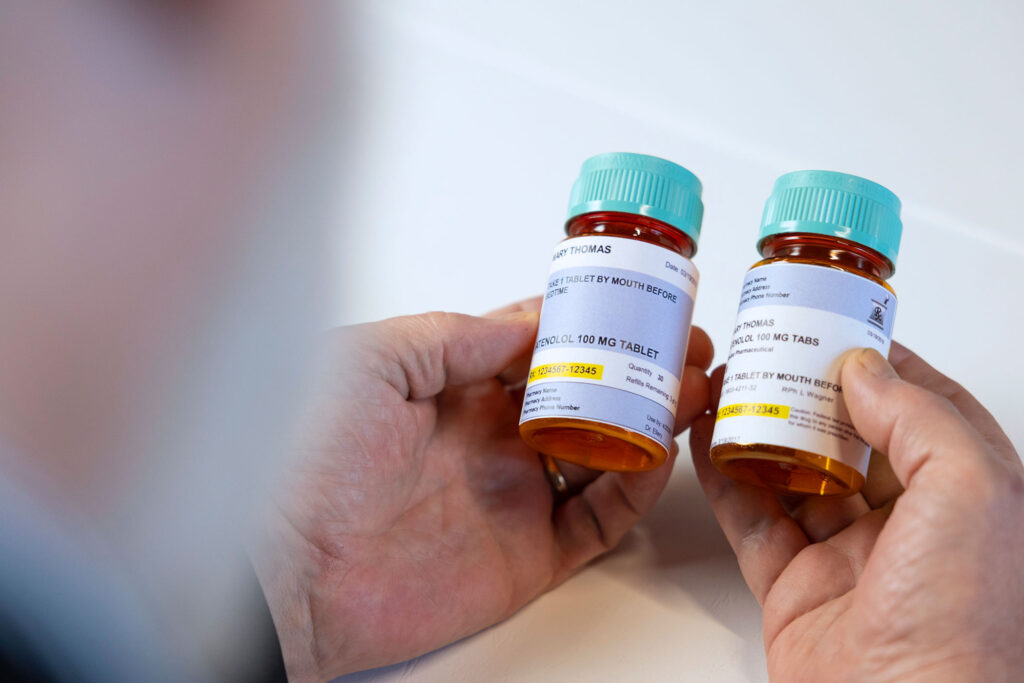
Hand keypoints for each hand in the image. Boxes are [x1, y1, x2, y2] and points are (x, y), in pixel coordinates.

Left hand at [255, 299, 713, 680]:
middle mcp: (487, 438)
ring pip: (603, 453)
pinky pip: (600, 520)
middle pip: (582, 395)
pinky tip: (660, 452)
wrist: (281, 570)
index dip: (588, 322)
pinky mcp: (527, 554)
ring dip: (651, 421)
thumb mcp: (371, 359)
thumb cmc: (302, 456)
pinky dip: (638, 489)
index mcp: (450, 386)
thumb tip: (526, 322)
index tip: (634, 299)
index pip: (535, 345)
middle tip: (680, 344)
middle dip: (635, 367)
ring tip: (690, 388)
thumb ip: (454, 336)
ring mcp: (511, 495)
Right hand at [690, 344, 1023, 680]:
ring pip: (798, 475)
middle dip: (813, 393)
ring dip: (763, 429)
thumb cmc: (965, 625)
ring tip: (732, 387)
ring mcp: (851, 557)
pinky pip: (754, 521)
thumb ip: (917, 416)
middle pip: (853, 439)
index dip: (887, 367)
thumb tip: (865, 370)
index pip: (929, 411)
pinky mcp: (796, 588)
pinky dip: (727, 480)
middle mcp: (913, 527)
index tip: (845, 332)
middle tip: (776, 352)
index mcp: (971, 500)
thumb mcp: (971, 489)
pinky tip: (708, 444)